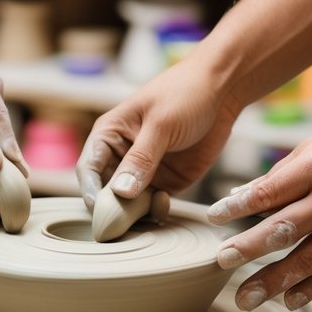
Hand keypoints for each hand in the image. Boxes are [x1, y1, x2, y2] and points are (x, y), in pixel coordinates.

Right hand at [76, 59, 239, 210]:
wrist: (222, 90)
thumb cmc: (185, 93)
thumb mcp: (161, 124)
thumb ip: (141, 159)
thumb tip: (120, 192)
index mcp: (109, 134)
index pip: (89, 168)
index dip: (90, 190)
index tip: (99, 209)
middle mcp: (122, 156)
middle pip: (105, 192)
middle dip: (112, 208)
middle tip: (123, 221)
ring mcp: (144, 171)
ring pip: (128, 204)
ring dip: (134, 214)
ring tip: (147, 212)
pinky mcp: (166, 182)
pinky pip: (153, 205)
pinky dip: (155, 211)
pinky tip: (163, 204)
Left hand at [206, 120, 311, 311]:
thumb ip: (280, 173)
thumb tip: (242, 194)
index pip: (267, 191)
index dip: (236, 206)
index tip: (212, 218)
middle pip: (282, 229)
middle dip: (247, 248)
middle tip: (221, 261)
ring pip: (306, 259)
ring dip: (272, 281)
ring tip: (246, 297)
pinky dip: (308, 289)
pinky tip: (287, 300)